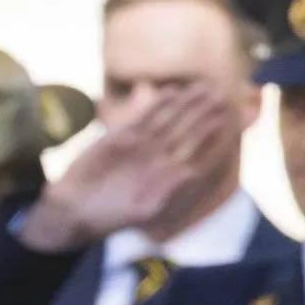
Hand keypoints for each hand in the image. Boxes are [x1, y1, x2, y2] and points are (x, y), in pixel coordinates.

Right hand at [18, 83, 229, 251]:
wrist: (75, 208)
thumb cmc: (111, 216)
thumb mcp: (145, 210)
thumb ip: (168, 191)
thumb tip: (192, 172)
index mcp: (169, 175)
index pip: (196, 151)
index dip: (211, 135)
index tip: (228, 119)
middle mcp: (159, 157)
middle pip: (186, 130)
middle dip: (203, 113)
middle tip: (222, 94)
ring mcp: (140, 145)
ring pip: (168, 120)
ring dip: (186, 104)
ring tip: (203, 87)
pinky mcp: (120, 137)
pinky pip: (142, 118)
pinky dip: (156, 105)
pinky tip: (170, 92)